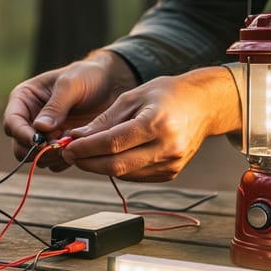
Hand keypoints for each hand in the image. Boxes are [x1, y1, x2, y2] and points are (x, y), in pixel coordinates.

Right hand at [3, 50, 137, 170]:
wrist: (110, 86)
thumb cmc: (87, 77)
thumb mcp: (71, 85)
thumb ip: (55, 106)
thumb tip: (39, 128)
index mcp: (23, 100)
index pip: (12, 123)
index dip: (22, 135)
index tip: (40, 142)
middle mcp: (29, 120)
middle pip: (19, 147)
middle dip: (38, 151)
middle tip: (60, 146)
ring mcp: (43, 136)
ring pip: (36, 159)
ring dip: (54, 156)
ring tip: (75, 141)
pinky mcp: (57, 147)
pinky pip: (54, 163)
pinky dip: (66, 160)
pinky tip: (81, 146)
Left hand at [60, 67, 241, 181]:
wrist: (203, 105)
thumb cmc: (167, 95)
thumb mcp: (133, 97)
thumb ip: (104, 120)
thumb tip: (77, 137)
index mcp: (158, 123)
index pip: (113, 143)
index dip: (86, 147)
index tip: (67, 145)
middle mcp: (168, 147)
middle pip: (117, 165)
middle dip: (88, 161)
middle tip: (69, 153)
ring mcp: (172, 164)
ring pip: (124, 174)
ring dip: (99, 166)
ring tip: (85, 153)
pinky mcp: (171, 173)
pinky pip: (135, 176)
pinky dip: (117, 168)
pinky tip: (107, 157)